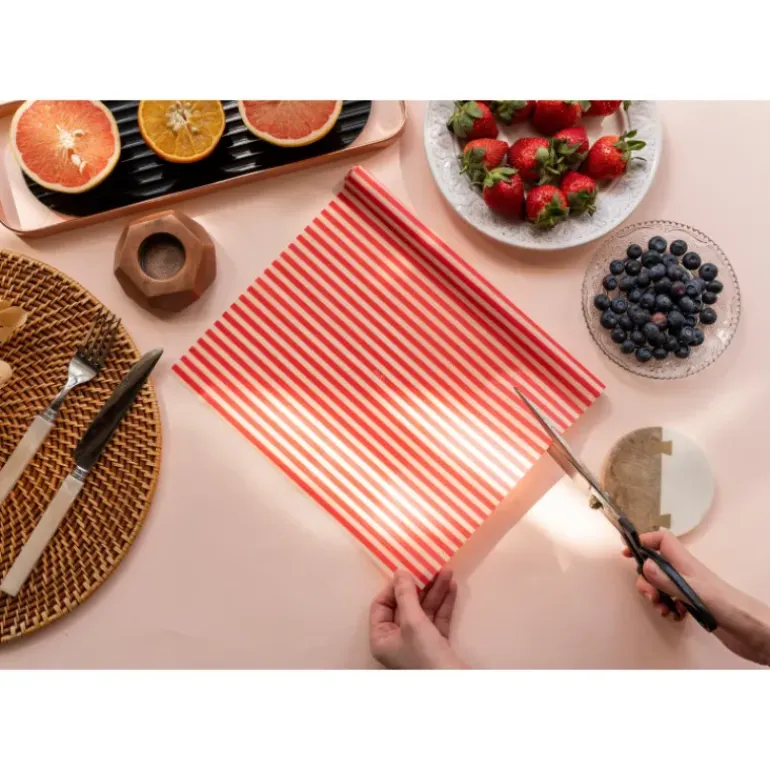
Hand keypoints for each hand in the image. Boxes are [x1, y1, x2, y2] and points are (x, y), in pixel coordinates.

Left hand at [369, 568, 466, 669]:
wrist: (455, 687)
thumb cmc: (425, 656)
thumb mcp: (413, 622)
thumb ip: (405, 595)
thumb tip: (399, 572)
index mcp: (382, 638)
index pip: (381, 605)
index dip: (394, 587)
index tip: (408, 572)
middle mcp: (397, 641)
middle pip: (405, 606)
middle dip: (419, 587)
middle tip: (430, 567)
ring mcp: (417, 644)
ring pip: (424, 611)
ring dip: (435, 591)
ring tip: (447, 572)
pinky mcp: (436, 646)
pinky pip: (437, 619)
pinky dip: (444, 604)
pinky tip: (451, 587)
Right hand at [624, 530, 769, 665]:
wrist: (754, 632)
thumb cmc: (728, 607)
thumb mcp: (694, 593)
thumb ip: (667, 580)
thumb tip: (643, 564)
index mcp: (686, 564)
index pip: (661, 540)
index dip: (643, 542)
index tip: (628, 554)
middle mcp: (686, 573)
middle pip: (655, 565)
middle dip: (646, 580)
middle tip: (651, 596)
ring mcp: (690, 589)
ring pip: (661, 585)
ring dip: (656, 597)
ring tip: (664, 610)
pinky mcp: (694, 605)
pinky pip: (671, 601)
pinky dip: (668, 609)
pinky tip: (675, 618)